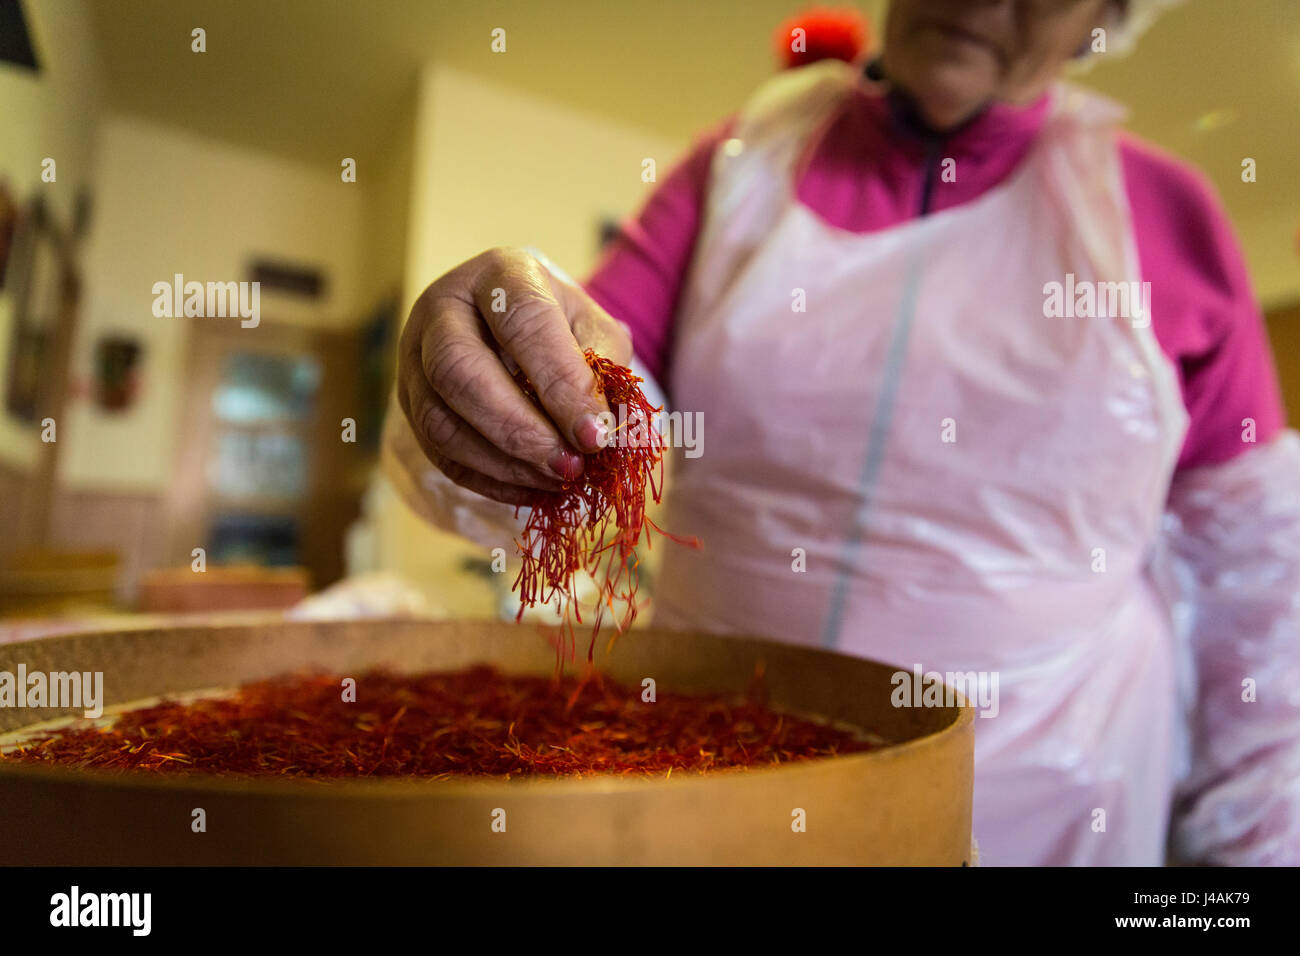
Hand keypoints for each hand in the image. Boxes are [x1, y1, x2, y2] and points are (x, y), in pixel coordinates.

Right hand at [396, 247, 632, 505]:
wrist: (513, 326)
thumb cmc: (560, 328)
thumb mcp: (592, 330)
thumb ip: (604, 370)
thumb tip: (603, 431)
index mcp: (500, 276)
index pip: (524, 324)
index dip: (560, 383)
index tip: (595, 435)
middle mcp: (445, 309)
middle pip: (459, 370)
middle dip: (519, 428)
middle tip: (569, 466)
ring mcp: (415, 357)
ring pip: (439, 419)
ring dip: (503, 462)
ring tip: (555, 480)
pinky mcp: (409, 402)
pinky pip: (438, 453)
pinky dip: (488, 480)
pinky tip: (531, 489)